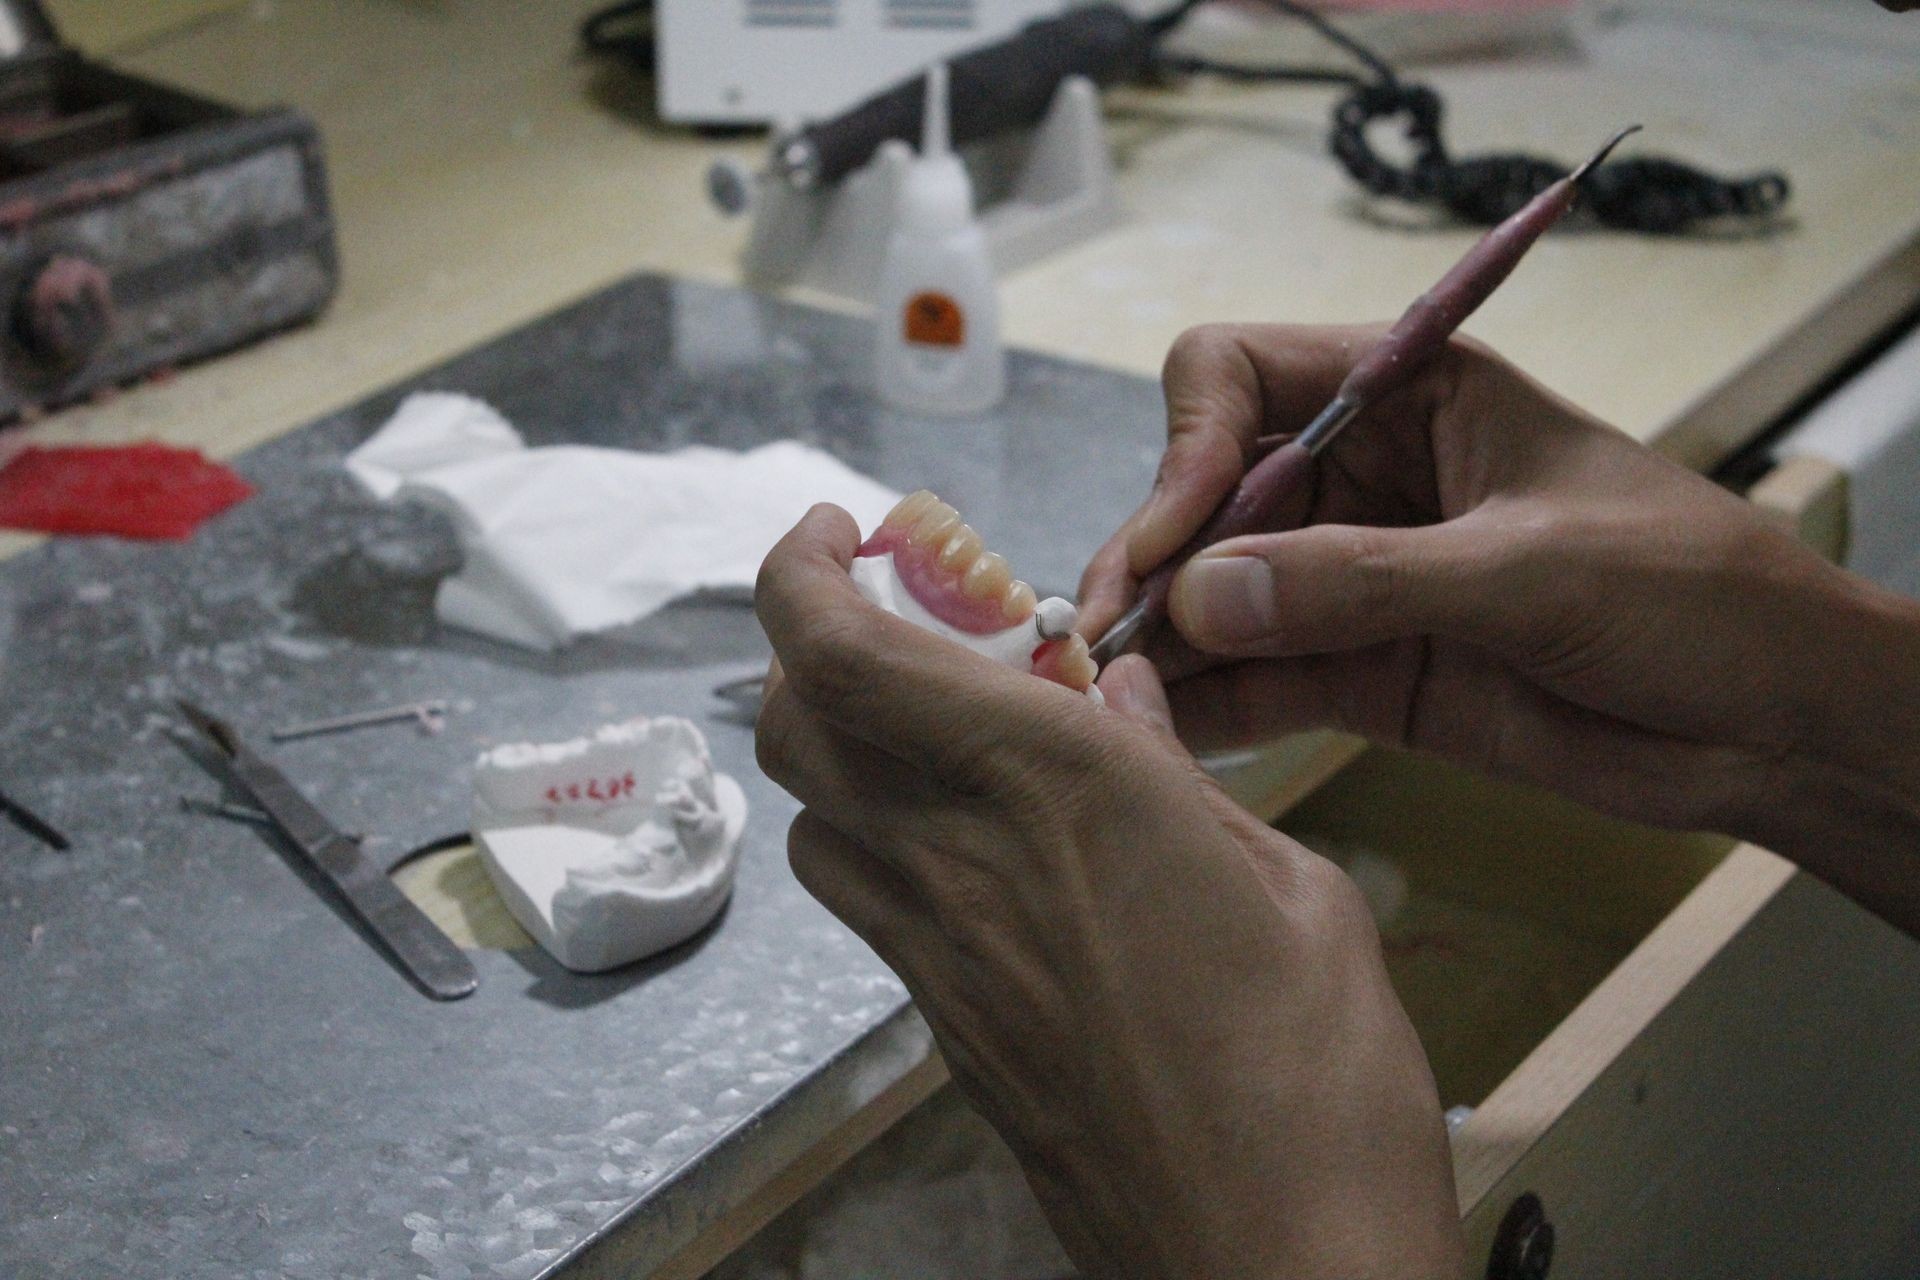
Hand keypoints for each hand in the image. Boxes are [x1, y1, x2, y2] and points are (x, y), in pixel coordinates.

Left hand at [756, 505, 1464, 1279]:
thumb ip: (1176, 776)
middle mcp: (955, 860)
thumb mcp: (1282, 885)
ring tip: (966, 728)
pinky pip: (870, 895)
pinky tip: (1000, 839)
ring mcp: (932, 955)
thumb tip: (1117, 696)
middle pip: (794, 722)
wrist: (1270, 1267)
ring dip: (856, 742)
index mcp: (1050, 785)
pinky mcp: (943, 1027)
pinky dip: (895, 831)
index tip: (839, 531)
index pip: (836, 649)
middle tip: (929, 625)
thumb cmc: (1316, 1079)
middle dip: (828, 643)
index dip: (800, 570)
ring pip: (817, 812)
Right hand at [1081, 324, 1919, 932]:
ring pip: (1214, 594)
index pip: (1239, 375)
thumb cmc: (1690, 594)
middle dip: (1151, 558)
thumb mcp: (1529, 568)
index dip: (1188, 448)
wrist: (1774, 726)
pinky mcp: (1358, 674)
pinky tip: (1157, 740)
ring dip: (1158, 641)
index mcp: (1409, 393)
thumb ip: (1364, 580)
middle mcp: (1360, 476)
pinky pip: (1254, 680)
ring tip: (1107, 702)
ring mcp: (1352, 579)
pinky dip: (1202, 708)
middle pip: (1204, 494)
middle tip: (1105, 638)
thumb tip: (1201, 596)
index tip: (1173, 539)